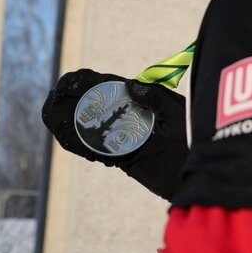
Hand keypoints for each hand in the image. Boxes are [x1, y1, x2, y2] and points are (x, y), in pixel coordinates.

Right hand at [42, 68, 187, 199]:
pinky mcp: (123, 159)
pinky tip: (68, 138)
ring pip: (92, 128)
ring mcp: (124, 138)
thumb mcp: (175, 111)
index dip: (89, 82)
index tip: (74, 81)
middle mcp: (129, 118)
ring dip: (73, 122)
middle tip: (56, 98)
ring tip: (54, 115)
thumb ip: (155, 97)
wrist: (197, 171)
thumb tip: (129, 85)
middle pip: (96, 106)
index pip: (110, 87)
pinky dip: (82, 144)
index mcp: (141, 101)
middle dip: (74, 100)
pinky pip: (97, 150)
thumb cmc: (190, 136)